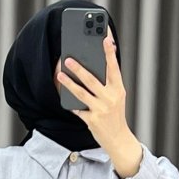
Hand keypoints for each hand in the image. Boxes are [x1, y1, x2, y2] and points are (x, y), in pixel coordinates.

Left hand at [57, 25, 142, 176]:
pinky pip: (78, 109)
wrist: (118, 139)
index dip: (110, 53)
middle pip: (92, 80)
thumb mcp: (116, 97)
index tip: (106, 38)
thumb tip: (95, 63)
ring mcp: (101, 110)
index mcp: (118, 90)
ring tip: (60, 75)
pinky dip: (71, 104)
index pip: (114, 68)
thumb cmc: (115, 114)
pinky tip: (64, 97)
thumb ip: (108, 82)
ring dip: (69, 83)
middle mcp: (111, 99)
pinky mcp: (93, 120)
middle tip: (67, 58)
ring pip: (82, 93)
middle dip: (79, 69)